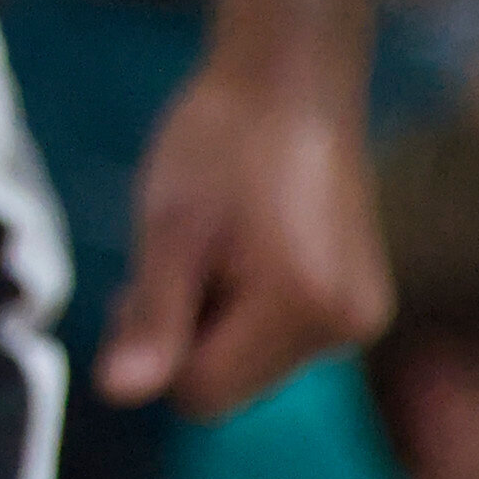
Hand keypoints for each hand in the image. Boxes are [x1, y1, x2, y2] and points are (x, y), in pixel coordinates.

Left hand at [105, 64, 387, 412]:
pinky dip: (249, 303)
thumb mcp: (168, 228)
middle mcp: (347, 327)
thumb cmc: (220, 142)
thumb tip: (117, 395)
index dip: (156, 345)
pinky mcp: (360, 300)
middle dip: (190, 329)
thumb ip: (151, 317)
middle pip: (231, 381)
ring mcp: (361, 316)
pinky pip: (281, 334)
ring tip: (216, 239)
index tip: (144, 279)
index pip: (202, 392)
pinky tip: (247, 244)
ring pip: (253, 359)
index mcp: (304, 312)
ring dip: (218, 313)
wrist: (290, 82)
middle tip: (180, 250)